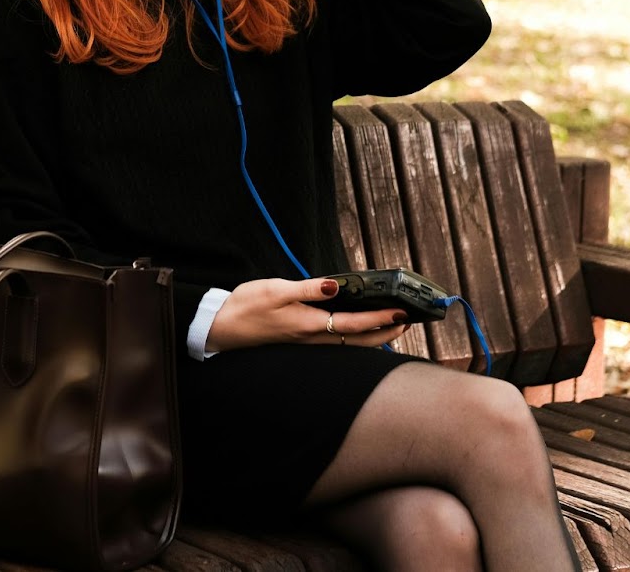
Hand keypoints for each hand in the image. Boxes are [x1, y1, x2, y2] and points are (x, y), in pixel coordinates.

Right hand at [205, 276, 408, 352]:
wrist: (223, 326)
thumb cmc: (247, 307)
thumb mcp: (276, 290)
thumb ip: (307, 289)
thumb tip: (334, 286)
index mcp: (310, 324)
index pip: (355, 325)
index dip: (380, 320)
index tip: (401, 313)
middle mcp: (313, 337)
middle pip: (358, 341)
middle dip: (385, 333)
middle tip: (406, 322)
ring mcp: (307, 341)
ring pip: (349, 343)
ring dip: (373, 337)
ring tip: (390, 326)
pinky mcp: (301, 339)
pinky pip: (336, 341)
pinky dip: (354, 336)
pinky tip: (357, 328)